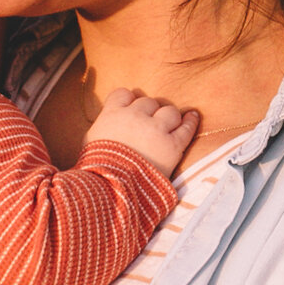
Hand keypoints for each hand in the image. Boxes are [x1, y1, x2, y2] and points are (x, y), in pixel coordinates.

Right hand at [83, 87, 202, 175]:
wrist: (111, 190)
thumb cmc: (96, 170)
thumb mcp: (90, 142)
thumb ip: (103, 127)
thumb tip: (109, 123)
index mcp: (112, 114)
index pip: (123, 94)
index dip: (130, 102)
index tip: (132, 111)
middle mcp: (134, 116)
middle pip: (148, 102)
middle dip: (149, 113)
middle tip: (148, 128)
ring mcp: (154, 129)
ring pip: (169, 111)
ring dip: (169, 118)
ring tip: (167, 129)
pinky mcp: (172, 145)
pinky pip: (186, 127)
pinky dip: (191, 121)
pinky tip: (193, 117)